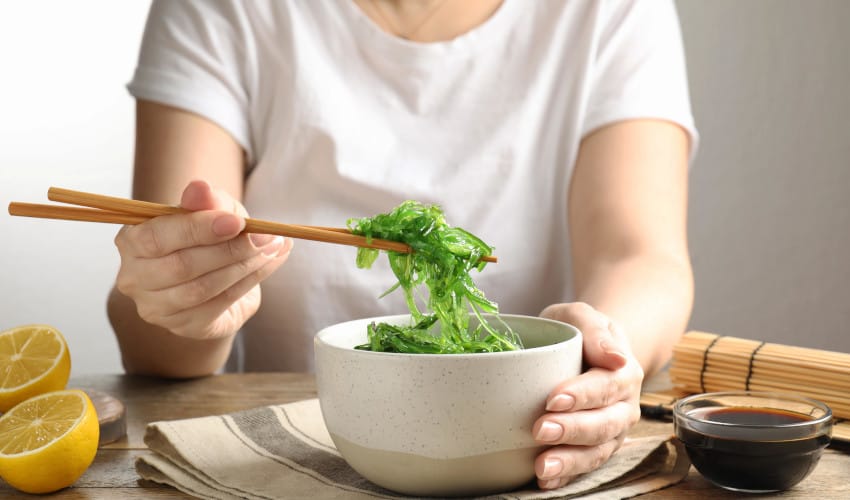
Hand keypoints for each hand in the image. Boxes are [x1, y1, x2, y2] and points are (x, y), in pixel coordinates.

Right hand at [113, 180, 291, 339]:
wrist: (216, 275)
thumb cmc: (207, 236)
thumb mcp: (212, 210)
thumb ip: (206, 201)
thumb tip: (200, 189)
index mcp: (132, 241)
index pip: (157, 237)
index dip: (197, 229)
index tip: (237, 222)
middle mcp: (134, 277)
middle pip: (182, 266)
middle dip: (230, 250)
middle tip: (266, 236)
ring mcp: (155, 307)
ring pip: (202, 288)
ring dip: (245, 266)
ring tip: (272, 247)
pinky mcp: (182, 326)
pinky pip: (219, 305)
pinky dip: (249, 282)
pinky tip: (267, 264)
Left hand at [531, 302, 643, 488]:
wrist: (587, 351)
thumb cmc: (579, 332)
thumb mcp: (582, 315)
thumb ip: (594, 328)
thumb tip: (615, 356)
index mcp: (623, 372)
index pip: (606, 386)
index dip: (582, 395)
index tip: (553, 399)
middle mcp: (623, 406)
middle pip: (603, 424)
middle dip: (572, 430)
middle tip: (540, 430)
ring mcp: (611, 431)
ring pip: (597, 451)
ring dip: (570, 461)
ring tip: (541, 467)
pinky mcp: (595, 448)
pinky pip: (585, 467)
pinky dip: (566, 477)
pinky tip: (545, 481)